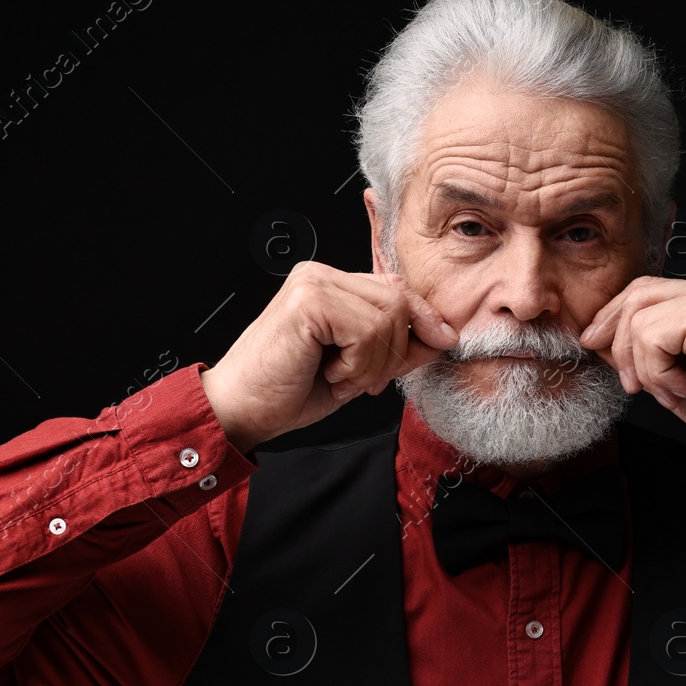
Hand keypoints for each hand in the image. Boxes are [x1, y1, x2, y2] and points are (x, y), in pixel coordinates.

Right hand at [201, 261, 457, 452]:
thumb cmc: (289, 391)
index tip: (439, 344)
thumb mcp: (358, 368)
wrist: (240, 410)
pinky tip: (330, 373)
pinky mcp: (309, 301)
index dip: (423, 319)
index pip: (397, 289)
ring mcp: (313, 283)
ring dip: (372, 363)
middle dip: (394, 350)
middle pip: (400, 300)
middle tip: (361, 380)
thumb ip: (397, 346)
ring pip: (388, 316)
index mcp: (331, 284)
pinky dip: (357, 364)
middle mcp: (321, 275)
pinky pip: (366, 330)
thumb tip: (445, 334)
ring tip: (339, 377)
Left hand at [577, 274, 685, 478]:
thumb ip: (643, 350)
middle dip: (618, 341)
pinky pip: (652, 336)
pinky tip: (682, 387)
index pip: (645, 290)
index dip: (614, 318)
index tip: (597, 345)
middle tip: (631, 382)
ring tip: (671, 390)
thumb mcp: (674, 372)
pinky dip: (656, 371)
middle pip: (637, 295)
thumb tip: (601, 339)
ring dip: (644, 366)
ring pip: (639, 319)